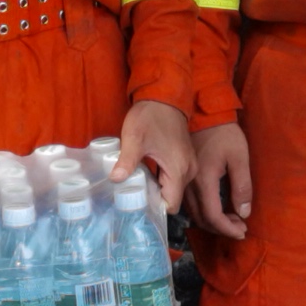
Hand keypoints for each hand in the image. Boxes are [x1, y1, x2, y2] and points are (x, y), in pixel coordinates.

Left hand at [115, 98, 196, 213]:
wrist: (164, 97)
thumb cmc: (150, 116)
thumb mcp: (134, 138)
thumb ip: (126, 161)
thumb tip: (115, 179)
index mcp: (179, 169)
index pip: (171, 204)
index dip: (155, 208)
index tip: (137, 204)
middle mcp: (189, 170)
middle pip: (173, 198)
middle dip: (154, 200)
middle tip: (132, 195)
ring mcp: (190, 164)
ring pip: (174, 189)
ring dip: (158, 190)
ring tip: (138, 185)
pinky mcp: (186, 159)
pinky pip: (175, 179)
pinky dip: (162, 181)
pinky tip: (147, 175)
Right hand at [188, 122, 254, 239]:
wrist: (203, 114)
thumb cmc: (224, 133)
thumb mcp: (239, 157)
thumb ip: (242, 186)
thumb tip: (243, 213)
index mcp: (204, 181)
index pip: (213, 216)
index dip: (227, 229)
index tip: (242, 232)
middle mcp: (189, 186)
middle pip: (202, 219)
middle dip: (222, 229)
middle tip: (240, 227)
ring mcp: (184, 183)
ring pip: (195, 214)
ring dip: (213, 222)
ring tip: (233, 220)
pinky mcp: (183, 179)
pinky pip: (191, 205)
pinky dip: (205, 213)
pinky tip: (219, 209)